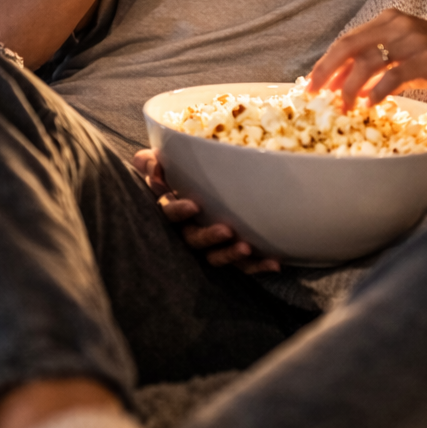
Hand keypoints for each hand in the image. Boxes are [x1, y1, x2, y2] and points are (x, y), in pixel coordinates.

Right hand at [131, 149, 279, 272]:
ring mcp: (208, 246)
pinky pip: (241, 265)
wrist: (206, 186)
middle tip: (226, 230)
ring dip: (230, 255)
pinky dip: (257, 266)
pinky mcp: (229, 253)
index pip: (169, 213)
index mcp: (171, 210)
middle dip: (209, 237)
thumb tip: (153, 162)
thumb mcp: (162, 163)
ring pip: (215, 256)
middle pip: (193, 240)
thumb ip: (151, 162)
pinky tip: (274, 263)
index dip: (179, 211)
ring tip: (246, 248)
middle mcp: (187, 231)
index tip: (194, 205)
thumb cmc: (179, 173)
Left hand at [307, 9, 426, 144]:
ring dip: (350, 89)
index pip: (347, 39)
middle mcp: (399, 24)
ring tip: (343, 109)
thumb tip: (343, 85)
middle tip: (313, 95)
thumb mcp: (406, 55)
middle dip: (327, 72)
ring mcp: (414, 40)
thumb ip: (377, 64)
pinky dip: (376, 92)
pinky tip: (368, 106)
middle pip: (349, 47)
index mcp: (390, 19)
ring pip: (368, 63)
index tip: (311, 84)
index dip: (326, 62)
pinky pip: (393, 76)